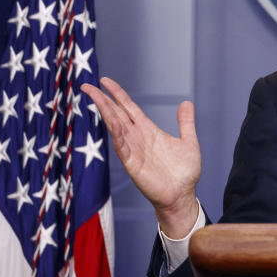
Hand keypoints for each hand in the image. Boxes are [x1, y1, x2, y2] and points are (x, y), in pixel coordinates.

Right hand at [81, 77, 200, 237]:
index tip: (105, 81)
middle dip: (103, 100)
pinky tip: (111, 122)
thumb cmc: (184, 172)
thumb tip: (186, 102)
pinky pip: (122, 146)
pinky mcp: (132, 164)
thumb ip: (186, 122)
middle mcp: (138, 137)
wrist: (182, 195)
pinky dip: (116, 133)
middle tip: (87, 85)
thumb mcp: (188, 141)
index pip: (128, 108)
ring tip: (94, 97)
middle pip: (116, 114)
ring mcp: (133, 150)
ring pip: (116, 126)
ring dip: (106, 112)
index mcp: (148, 130)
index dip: (117, 94)